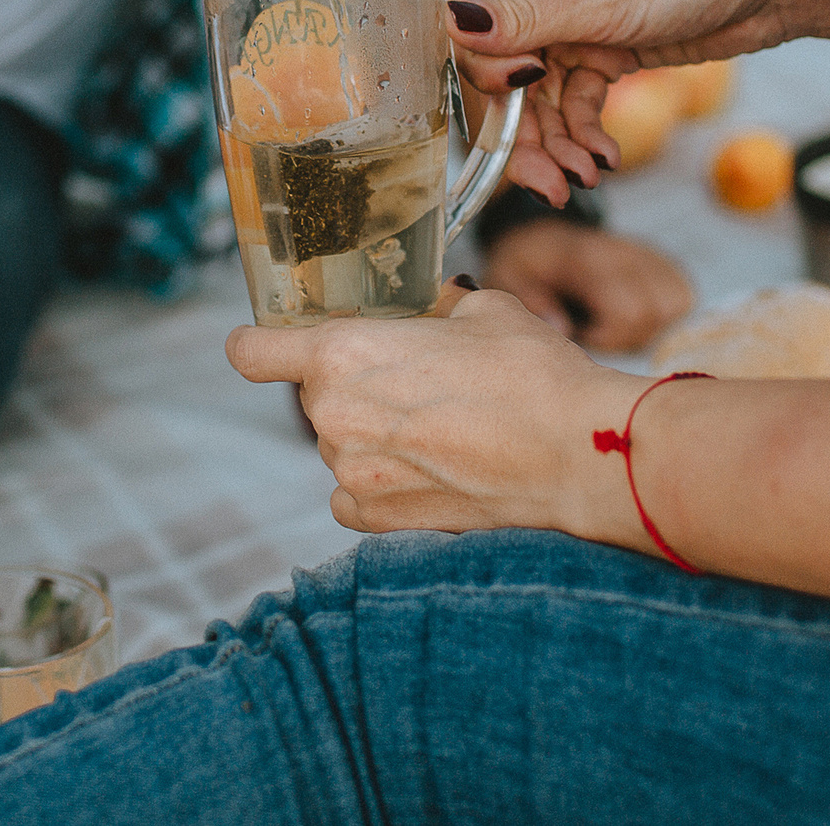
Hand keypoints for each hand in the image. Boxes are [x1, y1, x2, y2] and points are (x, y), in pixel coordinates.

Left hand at [227, 286, 646, 539]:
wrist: (576, 453)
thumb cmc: (532, 372)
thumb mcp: (480, 310)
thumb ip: (430, 309)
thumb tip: (426, 309)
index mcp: (342, 354)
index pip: (252, 352)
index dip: (260, 344)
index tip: (273, 343)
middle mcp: (334, 418)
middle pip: (313, 394)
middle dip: (350, 383)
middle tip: (410, 378)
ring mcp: (354, 476)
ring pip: (338, 444)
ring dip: (370, 433)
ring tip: (438, 424)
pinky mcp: (381, 520)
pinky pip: (352, 496)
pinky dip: (377, 483)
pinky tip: (425, 466)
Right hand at [449, 0, 802, 195]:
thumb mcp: (606, 0)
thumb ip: (527, 21)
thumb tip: (452, 22)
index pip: (472, 20)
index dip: (482, 71)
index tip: (514, 102)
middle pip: (504, 72)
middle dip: (522, 129)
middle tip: (545, 180)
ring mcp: (578, 24)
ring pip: (541, 98)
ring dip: (557, 142)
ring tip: (584, 177)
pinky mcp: (610, 51)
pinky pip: (578, 101)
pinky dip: (586, 133)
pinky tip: (605, 158)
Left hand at [483, 221, 693, 350]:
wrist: (544, 234)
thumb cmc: (525, 262)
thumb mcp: (507, 275)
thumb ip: (532, 300)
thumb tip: (564, 329)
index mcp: (588, 256)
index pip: (629, 311)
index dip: (606, 338)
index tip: (579, 337)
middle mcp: (627, 252)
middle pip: (654, 314)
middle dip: (625, 337)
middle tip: (593, 333)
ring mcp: (651, 256)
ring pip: (675, 307)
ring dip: (646, 328)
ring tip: (611, 324)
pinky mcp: (667, 264)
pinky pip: (683, 298)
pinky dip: (661, 316)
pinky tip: (630, 316)